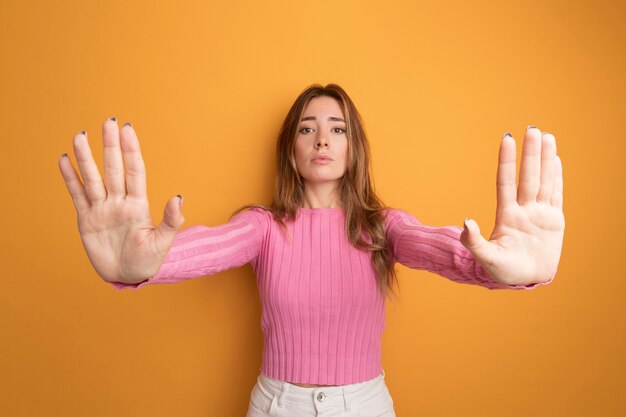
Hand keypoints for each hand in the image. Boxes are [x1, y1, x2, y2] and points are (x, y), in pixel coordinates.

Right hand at [58, 118, 184, 283]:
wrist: (127, 276)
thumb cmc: (148, 261)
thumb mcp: (162, 242)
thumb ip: (171, 220)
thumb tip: (178, 197)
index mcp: (138, 205)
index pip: (134, 171)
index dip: (131, 150)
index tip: (127, 129)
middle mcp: (119, 201)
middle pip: (114, 169)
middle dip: (111, 146)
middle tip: (108, 121)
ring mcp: (102, 208)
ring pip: (92, 178)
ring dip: (86, 158)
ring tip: (80, 135)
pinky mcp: (86, 219)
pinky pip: (77, 195)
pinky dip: (70, 178)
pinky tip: (65, 160)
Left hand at [460, 126, 563, 285]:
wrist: (525, 279)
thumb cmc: (503, 271)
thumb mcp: (486, 258)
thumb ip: (474, 242)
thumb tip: (466, 222)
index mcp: (507, 216)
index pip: (506, 182)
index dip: (506, 161)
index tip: (507, 139)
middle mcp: (523, 209)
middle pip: (528, 176)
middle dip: (530, 154)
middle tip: (532, 129)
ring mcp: (539, 213)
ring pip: (544, 180)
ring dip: (545, 159)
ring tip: (546, 136)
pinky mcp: (554, 220)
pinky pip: (556, 194)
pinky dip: (557, 177)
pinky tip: (556, 159)